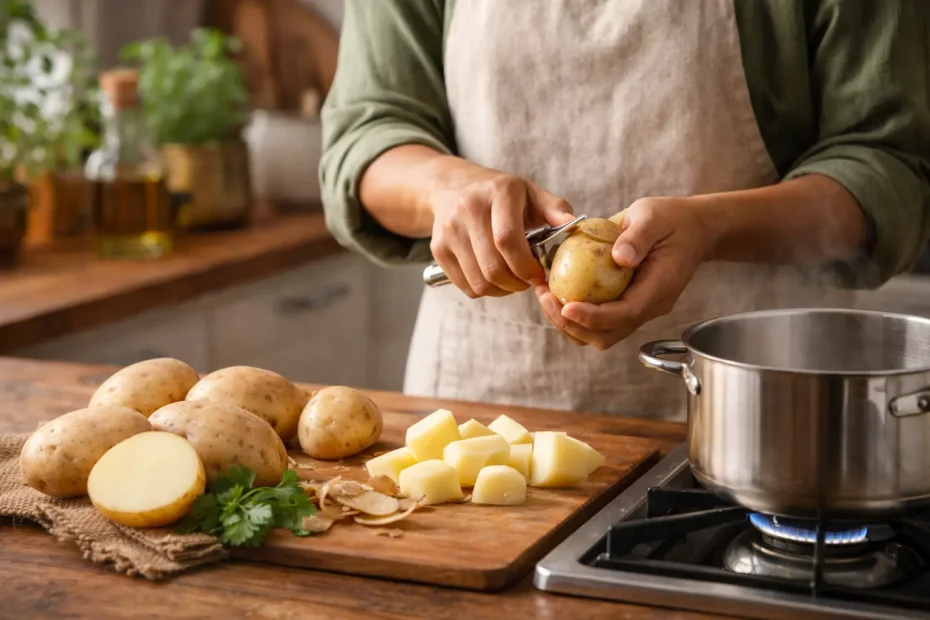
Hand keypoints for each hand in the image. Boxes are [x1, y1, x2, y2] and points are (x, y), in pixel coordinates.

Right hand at [427, 158, 575, 297]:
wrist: (453, 187)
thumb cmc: (502, 195)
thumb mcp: (531, 193)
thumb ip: (555, 210)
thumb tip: (576, 227)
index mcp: (498, 192)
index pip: (507, 240)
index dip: (525, 266)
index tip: (539, 275)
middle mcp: (469, 208)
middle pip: (492, 266)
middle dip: (516, 283)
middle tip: (527, 281)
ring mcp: (449, 230)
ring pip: (479, 281)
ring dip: (501, 290)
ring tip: (512, 279)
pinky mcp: (438, 249)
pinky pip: (465, 286)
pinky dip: (484, 289)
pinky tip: (493, 277)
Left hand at [536, 197, 716, 348]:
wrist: (692, 229)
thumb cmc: (672, 219)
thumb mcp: (653, 216)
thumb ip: (637, 236)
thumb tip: (619, 258)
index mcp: (659, 288)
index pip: (624, 315)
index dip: (592, 317)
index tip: (565, 307)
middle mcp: (649, 306)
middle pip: (607, 335)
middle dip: (572, 325)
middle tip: (545, 298)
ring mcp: (639, 309)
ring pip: (600, 333)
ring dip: (569, 323)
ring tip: (545, 296)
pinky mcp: (628, 305)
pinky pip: (599, 320)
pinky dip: (575, 314)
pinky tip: (556, 292)